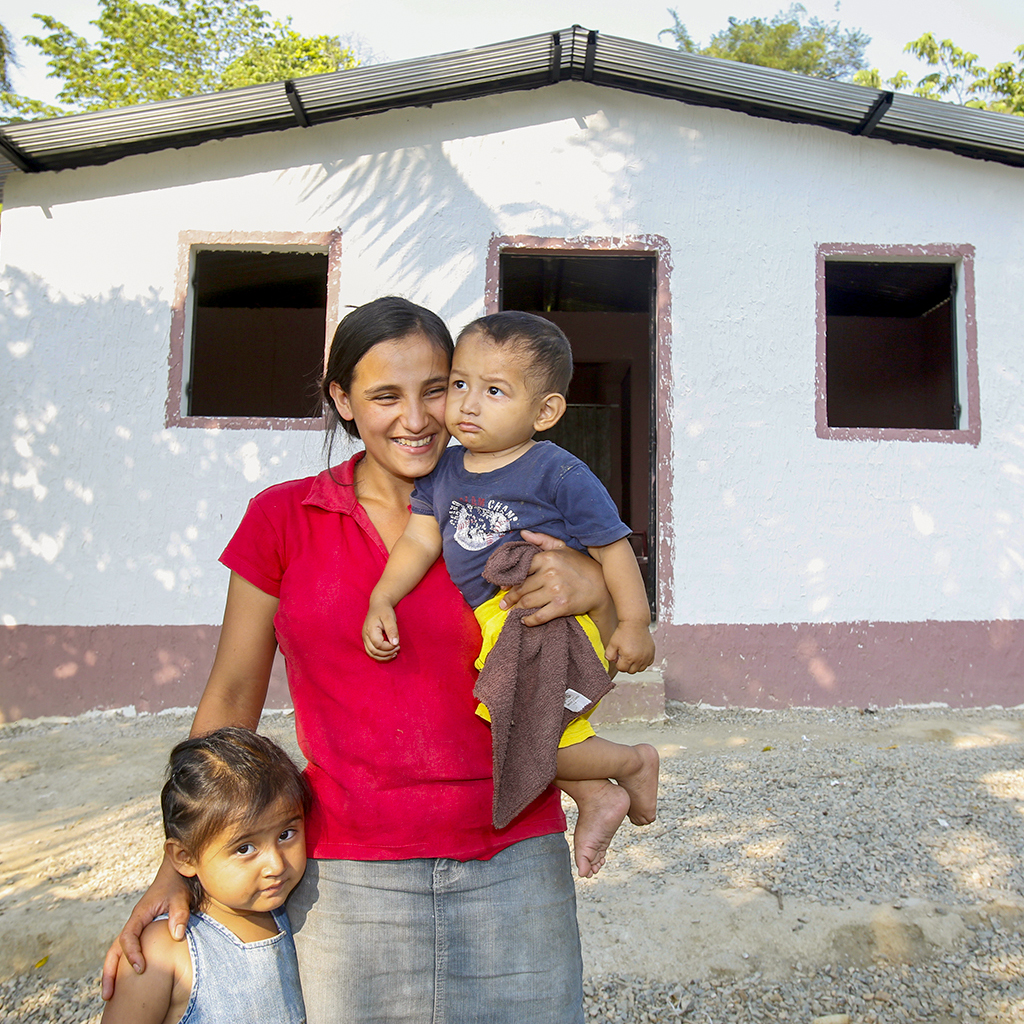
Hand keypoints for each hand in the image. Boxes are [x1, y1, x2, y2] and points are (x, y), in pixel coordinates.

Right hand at [101, 857, 189, 999]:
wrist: (174, 874)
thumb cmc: (176, 885)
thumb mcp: (180, 897)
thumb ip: (178, 914)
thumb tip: (176, 935)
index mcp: (139, 915)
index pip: (128, 937)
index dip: (132, 954)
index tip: (141, 969)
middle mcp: (134, 923)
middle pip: (115, 950)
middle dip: (110, 972)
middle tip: (108, 995)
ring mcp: (137, 928)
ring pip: (118, 952)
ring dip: (113, 972)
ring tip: (110, 996)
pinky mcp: (143, 932)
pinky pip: (129, 951)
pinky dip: (124, 966)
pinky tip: (127, 981)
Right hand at [363, 601, 399, 660]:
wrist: (378, 605)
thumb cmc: (384, 611)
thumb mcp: (390, 618)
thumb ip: (392, 630)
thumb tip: (395, 643)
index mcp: (370, 629)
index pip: (378, 644)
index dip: (388, 647)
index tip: (398, 644)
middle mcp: (365, 635)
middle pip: (374, 651)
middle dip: (387, 653)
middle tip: (398, 648)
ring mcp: (365, 638)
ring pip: (371, 654)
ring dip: (383, 657)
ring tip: (394, 654)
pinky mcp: (367, 640)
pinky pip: (372, 652)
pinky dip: (380, 655)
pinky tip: (389, 654)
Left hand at [499, 530, 609, 627]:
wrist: (601, 586)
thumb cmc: (579, 566)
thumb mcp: (562, 547)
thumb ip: (542, 540)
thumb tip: (523, 534)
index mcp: (548, 558)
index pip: (520, 569)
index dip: (509, 579)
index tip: (503, 586)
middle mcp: (550, 573)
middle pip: (521, 588)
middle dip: (510, 597)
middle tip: (503, 603)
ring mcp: (556, 591)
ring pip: (527, 602)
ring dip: (516, 609)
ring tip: (511, 611)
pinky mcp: (561, 606)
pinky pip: (539, 616)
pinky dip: (529, 620)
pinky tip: (524, 620)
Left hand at [604, 621, 655, 673]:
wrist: (635, 623)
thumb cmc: (623, 632)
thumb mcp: (612, 644)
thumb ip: (609, 655)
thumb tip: (612, 661)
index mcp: (628, 658)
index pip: (622, 669)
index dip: (618, 663)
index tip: (618, 656)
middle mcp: (639, 659)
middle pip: (631, 671)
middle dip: (626, 665)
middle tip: (624, 655)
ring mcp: (646, 657)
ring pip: (640, 669)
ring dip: (635, 665)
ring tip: (631, 655)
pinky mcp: (652, 653)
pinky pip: (648, 663)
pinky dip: (643, 662)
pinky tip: (639, 654)